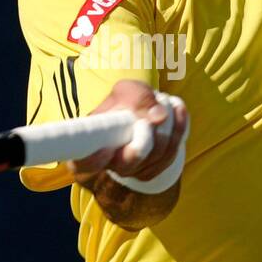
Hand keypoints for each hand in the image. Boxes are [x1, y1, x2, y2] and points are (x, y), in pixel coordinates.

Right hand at [64, 79, 188, 188]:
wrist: (139, 111)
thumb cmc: (125, 102)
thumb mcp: (127, 90)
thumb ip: (138, 98)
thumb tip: (158, 117)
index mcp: (89, 144)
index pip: (82, 163)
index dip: (93, 160)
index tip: (106, 148)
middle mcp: (107, 164)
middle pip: (129, 161)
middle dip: (149, 131)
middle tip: (155, 105)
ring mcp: (131, 171)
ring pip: (156, 155)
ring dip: (168, 123)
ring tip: (164, 100)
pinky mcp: (152, 170)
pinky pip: (171, 154)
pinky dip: (179, 128)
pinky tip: (177, 109)